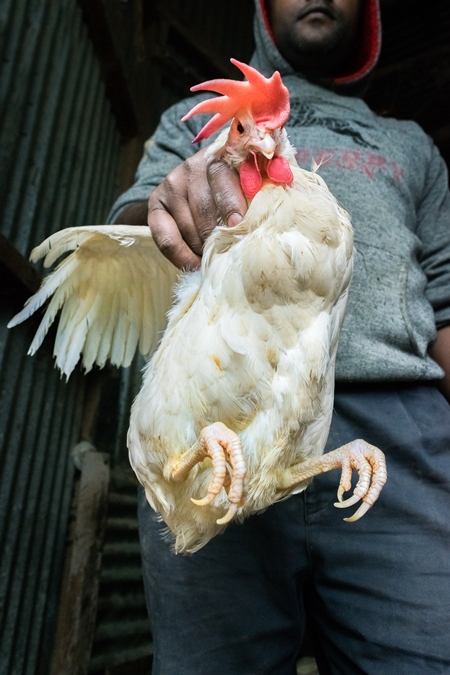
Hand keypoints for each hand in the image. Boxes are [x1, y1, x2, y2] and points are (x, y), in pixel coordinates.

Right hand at [148, 148, 247, 269]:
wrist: (199, 187)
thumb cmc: (236, 193)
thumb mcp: (249, 187)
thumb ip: (258, 196)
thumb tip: (269, 223)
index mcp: (221, 158)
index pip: (221, 177)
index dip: (230, 203)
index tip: (237, 226)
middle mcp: (192, 166)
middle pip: (204, 207)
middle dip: (217, 236)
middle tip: (229, 254)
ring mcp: (172, 184)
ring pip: (188, 227)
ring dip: (203, 249)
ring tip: (215, 260)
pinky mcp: (155, 202)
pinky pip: (166, 237)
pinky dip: (181, 256)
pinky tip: (193, 264)